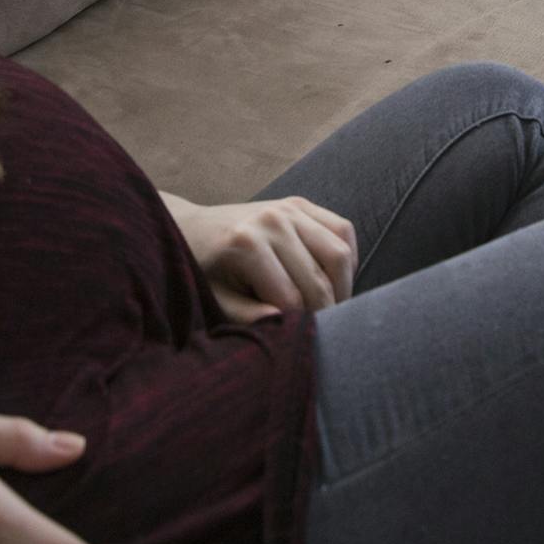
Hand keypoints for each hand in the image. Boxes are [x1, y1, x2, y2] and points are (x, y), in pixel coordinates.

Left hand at [165, 194, 358, 321]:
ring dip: (342, 287)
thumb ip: (250, 317)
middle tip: (320, 331)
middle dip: (324, 312)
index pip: (292, 300)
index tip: (297, 339)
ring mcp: (289, 208)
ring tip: (330, 307)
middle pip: (318, 280)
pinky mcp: (300, 203)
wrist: (194, 230)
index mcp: (247, 244)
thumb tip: (289, 327)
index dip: (299, 325)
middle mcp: (272, 220)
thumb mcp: (219, 300)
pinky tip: (334, 279)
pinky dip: (348, 258)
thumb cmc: (206, 272)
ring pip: (339, 255)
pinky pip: (343, 230)